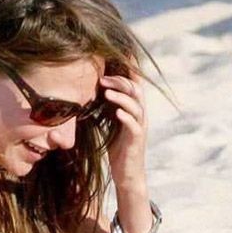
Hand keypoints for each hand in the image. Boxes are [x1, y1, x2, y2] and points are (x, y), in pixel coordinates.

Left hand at [102, 61, 147, 190]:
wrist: (127, 174)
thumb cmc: (118, 148)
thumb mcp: (111, 124)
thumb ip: (106, 109)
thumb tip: (91, 94)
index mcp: (134, 109)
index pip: (134, 84)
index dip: (129, 70)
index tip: (117, 58)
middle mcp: (140, 116)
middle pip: (136, 91)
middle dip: (120, 82)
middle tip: (102, 79)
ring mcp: (140, 127)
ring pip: (136, 106)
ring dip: (122, 97)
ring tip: (106, 92)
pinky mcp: (137, 140)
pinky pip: (134, 126)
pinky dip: (126, 117)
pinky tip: (116, 113)